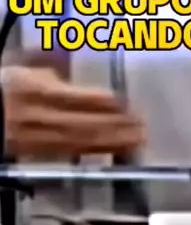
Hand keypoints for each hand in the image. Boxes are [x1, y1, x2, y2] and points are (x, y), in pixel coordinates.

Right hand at [1, 64, 144, 158]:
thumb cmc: (6, 88)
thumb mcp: (26, 71)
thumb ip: (54, 76)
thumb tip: (75, 80)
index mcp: (40, 93)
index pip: (79, 99)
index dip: (104, 103)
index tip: (128, 103)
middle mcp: (42, 118)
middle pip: (86, 124)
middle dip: (117, 126)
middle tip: (143, 125)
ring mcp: (41, 139)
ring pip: (82, 142)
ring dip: (113, 141)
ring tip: (138, 139)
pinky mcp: (40, 154)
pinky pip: (71, 152)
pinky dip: (95, 150)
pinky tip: (113, 149)